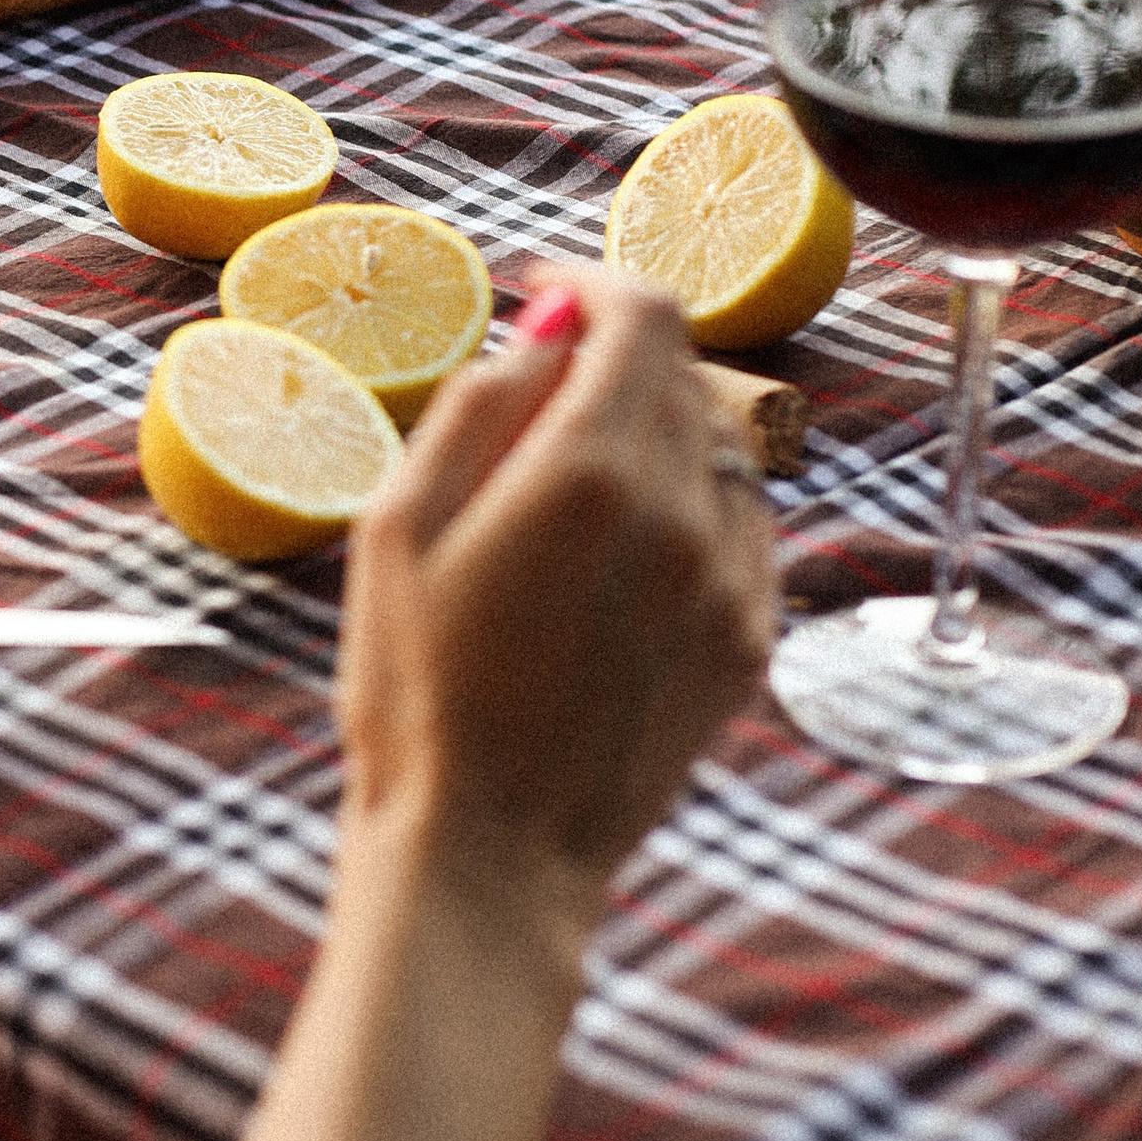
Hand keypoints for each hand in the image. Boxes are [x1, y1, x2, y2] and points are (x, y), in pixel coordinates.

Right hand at [334, 270, 773, 918]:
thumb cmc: (415, 695)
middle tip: (538, 406)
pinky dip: (691, 515)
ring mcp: (728, 583)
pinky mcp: (748, 643)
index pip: (644, 314)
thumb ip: (478, 406)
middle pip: (683, 375)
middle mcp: (681, 514)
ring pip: (719, 450)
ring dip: (656, 441)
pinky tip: (618, 567)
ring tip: (571, 503)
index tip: (551, 299)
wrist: (488, 855)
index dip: (596, 285)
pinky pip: (741, 530)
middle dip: (615, 365)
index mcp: (589, 472)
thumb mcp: (394, 528)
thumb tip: (547, 332)